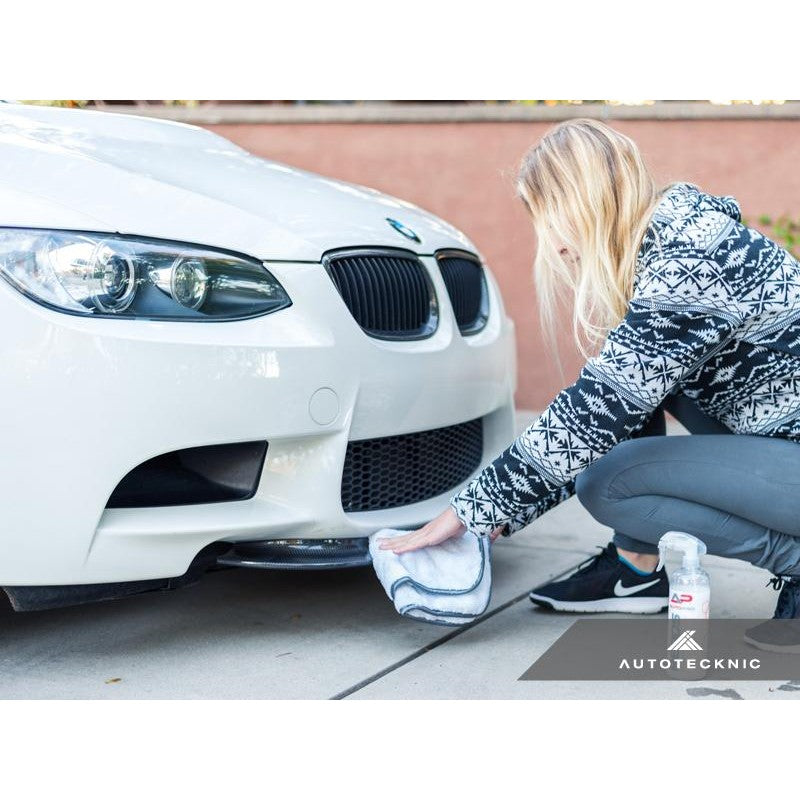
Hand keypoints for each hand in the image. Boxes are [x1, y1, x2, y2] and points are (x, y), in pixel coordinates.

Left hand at [377, 506, 506, 553]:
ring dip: (393, 544)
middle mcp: (428, 531)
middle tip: (379, 545)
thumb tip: (480, 543)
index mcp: (435, 531)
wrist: (472, 511)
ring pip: (407, 541)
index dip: (405, 541)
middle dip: (392, 541)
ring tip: (379, 547)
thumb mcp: (465, 534)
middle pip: (407, 538)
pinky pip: (414, 543)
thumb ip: (467, 539)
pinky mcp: (431, 535)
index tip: (395, 544)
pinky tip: (394, 550)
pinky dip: (403, 547)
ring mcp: (428, 532)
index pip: (416, 538)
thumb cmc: (469, 519)